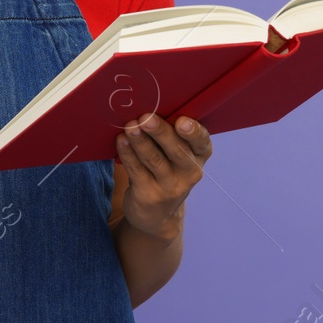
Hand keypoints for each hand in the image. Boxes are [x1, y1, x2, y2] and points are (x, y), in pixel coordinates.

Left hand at [115, 112, 211, 241]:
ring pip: (154, 159)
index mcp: (199, 155)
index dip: (193, 132)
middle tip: (146, 118)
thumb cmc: (166, 170)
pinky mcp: (149, 195)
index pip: (202, 142)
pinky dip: (127, 154)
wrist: (157, 215)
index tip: (182, 122)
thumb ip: (170, 134)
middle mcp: (190, 172)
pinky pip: (136, 171)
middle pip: (176, 150)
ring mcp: (170, 187)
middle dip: (160, 132)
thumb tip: (149, 107)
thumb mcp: (176, 156)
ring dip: (140, 141)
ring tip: (130, 126)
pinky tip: (121, 140)